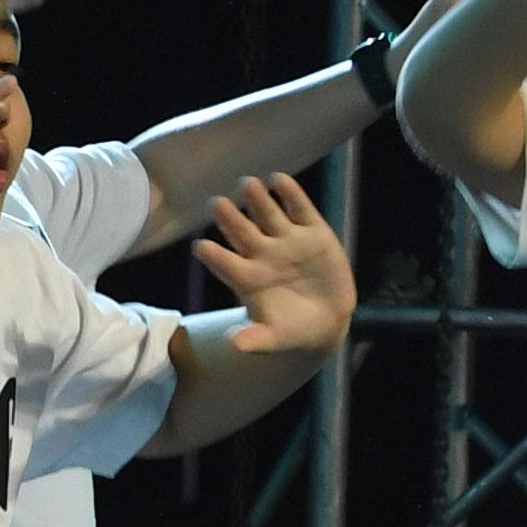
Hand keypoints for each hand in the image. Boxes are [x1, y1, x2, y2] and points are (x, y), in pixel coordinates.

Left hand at [190, 172, 350, 354]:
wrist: (326, 320)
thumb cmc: (291, 332)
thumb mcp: (275, 339)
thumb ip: (255, 340)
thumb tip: (235, 346)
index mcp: (246, 279)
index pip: (224, 263)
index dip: (213, 256)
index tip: (200, 247)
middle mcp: (261, 254)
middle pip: (240, 232)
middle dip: (229, 218)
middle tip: (215, 203)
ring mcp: (286, 241)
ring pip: (266, 214)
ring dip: (256, 199)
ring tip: (247, 184)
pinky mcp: (312, 232)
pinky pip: (299, 209)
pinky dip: (290, 194)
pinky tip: (279, 180)